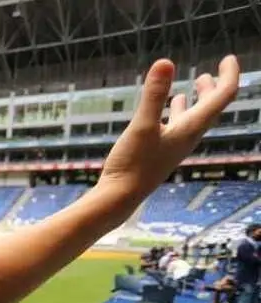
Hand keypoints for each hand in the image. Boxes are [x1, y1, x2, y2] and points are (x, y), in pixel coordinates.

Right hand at [98, 55, 239, 205]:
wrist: (120, 197)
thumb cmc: (133, 164)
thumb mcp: (142, 125)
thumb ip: (153, 94)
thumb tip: (165, 62)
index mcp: (191, 129)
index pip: (222, 97)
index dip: (229, 75)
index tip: (228, 58)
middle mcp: (188, 137)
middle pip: (211, 108)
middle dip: (215, 87)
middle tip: (214, 71)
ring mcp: (175, 146)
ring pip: (194, 119)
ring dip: (197, 101)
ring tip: (193, 87)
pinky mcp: (161, 152)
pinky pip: (177, 128)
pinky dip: (177, 113)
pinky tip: (165, 111)